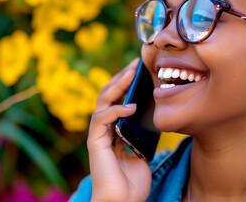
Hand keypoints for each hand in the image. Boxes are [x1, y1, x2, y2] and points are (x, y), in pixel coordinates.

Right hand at [87, 58, 151, 201]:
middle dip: (122, 77)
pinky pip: (101, 119)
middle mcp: (105, 129)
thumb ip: (142, 132)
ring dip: (117, 85)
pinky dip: (115, 111)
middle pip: (109, 95)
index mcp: (116, 129)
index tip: (142, 69)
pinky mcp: (95, 142)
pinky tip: (131, 107)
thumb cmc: (133, 182)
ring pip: (103, 101)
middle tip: (136, 63)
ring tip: (132, 73)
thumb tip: (150, 113)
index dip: (128, 83)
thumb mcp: (143, 150)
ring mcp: (99, 135)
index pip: (119, 99)